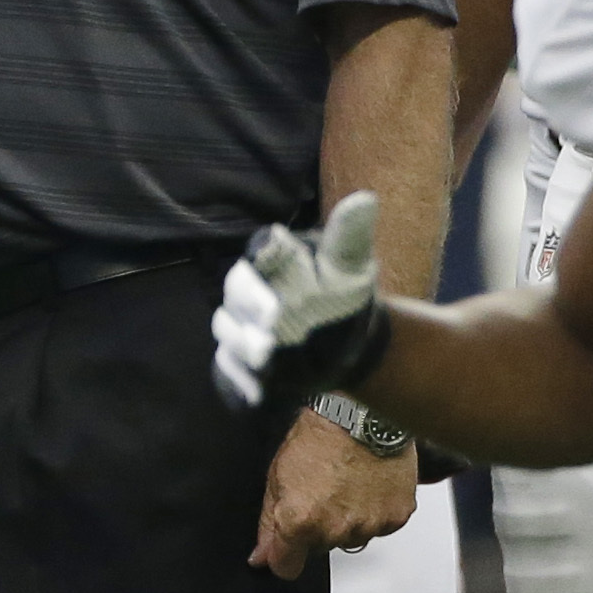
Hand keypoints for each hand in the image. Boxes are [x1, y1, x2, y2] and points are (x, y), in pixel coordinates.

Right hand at [212, 190, 390, 411]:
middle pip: (235, 289)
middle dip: (250, 308)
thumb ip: (350, 238)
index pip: (261, 249)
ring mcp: (241, 323)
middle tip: (272, 328)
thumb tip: (366, 199)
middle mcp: (250, 287)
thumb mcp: (351, 267)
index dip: (264, 258)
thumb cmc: (344, 294)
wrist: (345, 342)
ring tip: (267, 359)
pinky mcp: (238, 357)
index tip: (277, 265)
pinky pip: (227, 367)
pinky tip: (257, 393)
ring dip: (243, 344)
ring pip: (227, 327)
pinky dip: (238, 381)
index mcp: (276, 257)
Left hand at [250, 409, 416, 579]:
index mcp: (301, 522)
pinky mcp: (397, 515)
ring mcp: (369, 525)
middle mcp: (336, 529)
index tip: (286, 545)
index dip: (284, 555)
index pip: (286, 568)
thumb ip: (270, 522)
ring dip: (349, 519)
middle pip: (321, 548)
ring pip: (353, 537)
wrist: (362, 411)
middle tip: (322, 492)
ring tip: (348, 482)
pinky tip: (368, 484)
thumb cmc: (320, 433)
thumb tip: (263, 556)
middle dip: (318, 528)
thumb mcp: (278, 475)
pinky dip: (376, 510)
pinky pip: (382, 525)